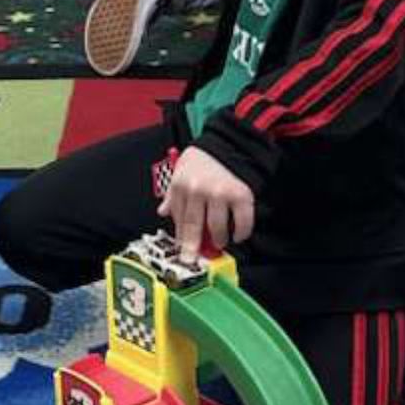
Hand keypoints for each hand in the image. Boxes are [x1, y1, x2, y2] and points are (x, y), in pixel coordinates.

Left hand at [161, 144, 254, 262]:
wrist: (228, 144)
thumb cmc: (202, 161)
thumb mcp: (180, 173)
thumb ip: (173, 195)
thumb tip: (163, 212)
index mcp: (181, 186)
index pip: (180, 219)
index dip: (181, 239)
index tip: (183, 253)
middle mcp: (199, 190)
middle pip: (195, 226)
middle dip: (193, 247)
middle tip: (193, 260)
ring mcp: (220, 193)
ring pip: (217, 227)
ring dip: (219, 239)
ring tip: (220, 241)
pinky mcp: (240, 194)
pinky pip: (242, 221)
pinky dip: (241, 232)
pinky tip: (238, 235)